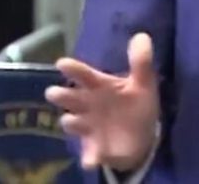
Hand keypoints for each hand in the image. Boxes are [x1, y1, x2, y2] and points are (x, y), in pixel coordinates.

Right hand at [45, 33, 159, 171]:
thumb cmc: (135, 103)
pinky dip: (90, 158)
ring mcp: (89, 126)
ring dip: (72, 122)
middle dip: (62, 96)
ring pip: (73, 123)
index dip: (73, 68)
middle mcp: (88, 104)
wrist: (141, 135)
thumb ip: (141, 62)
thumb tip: (142, 36)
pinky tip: (91, 161)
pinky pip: (90, 154)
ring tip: (71, 120)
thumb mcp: (143, 83)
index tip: (61, 63)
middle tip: (55, 93)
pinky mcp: (95, 147)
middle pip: (70, 98)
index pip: (84, 75)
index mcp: (99, 86)